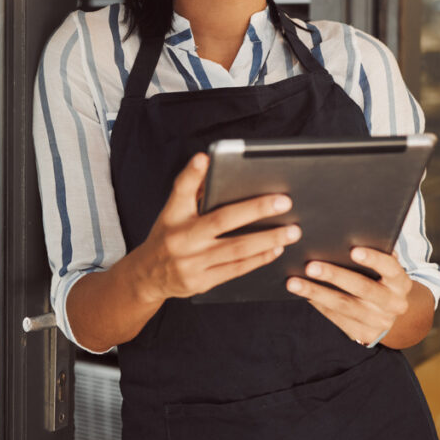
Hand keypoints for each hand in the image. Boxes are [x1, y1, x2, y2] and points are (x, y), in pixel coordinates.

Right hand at [131, 152, 301, 303]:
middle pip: (221, 220)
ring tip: (291, 230)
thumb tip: (213, 165)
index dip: (192, 173)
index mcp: (172, 215)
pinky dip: (259, 258)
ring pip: (236, 248)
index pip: (181, 190)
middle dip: (256, 210)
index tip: (204, 158)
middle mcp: (180, 237)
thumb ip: (193, 192)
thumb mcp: (172, 212)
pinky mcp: (201, 281)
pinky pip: (236, 269)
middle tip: (284, 202)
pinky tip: (275, 249)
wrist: (148, 276)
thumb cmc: (169, 236)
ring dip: (267, 239)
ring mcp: (191, 262)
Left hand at [286, 247, 412, 346]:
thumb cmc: (380, 278)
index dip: (373, 258)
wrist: (390, 312)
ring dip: (316, 292)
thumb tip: (343, 234)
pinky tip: (301, 293)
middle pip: (362, 288)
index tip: (353, 249)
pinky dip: (317, 304)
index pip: (390, 268)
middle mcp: (394, 303)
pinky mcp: (364, 335)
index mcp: (400, 282)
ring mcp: (379, 322)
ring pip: (343, 306)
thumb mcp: (384, 268)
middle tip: (310, 266)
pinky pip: (336, 318)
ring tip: (293, 282)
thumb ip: (373, 252)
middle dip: (334, 276)